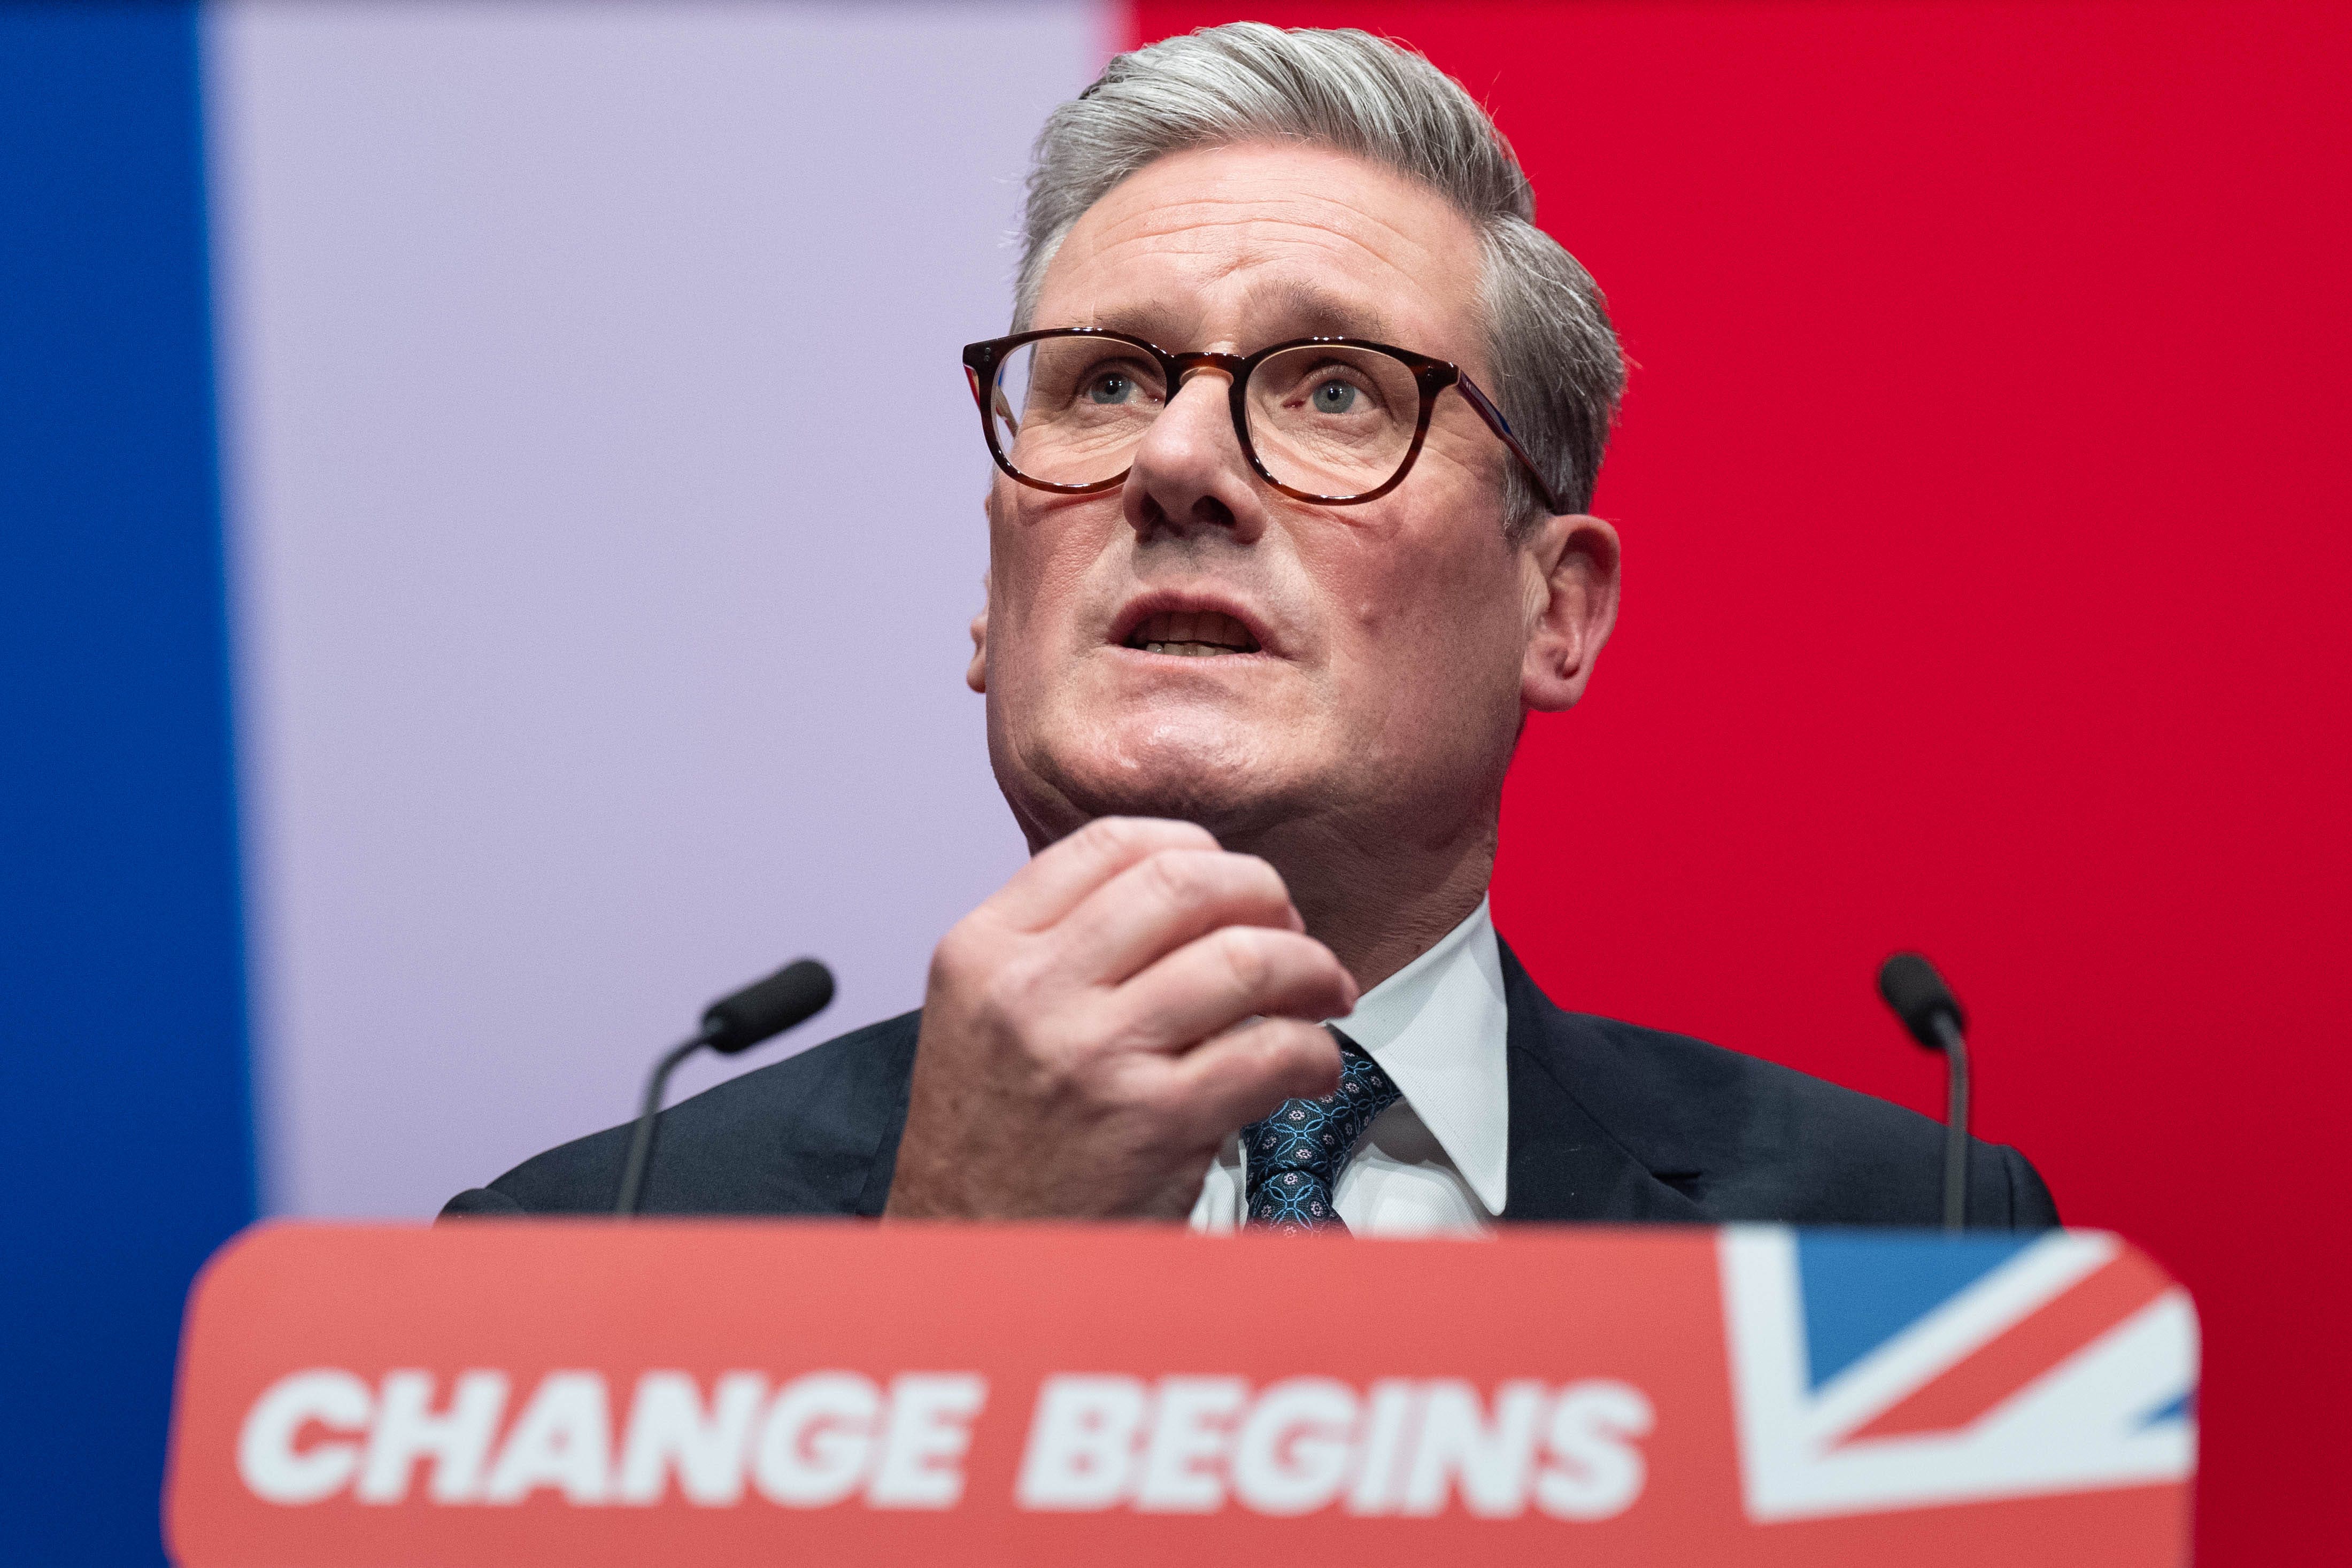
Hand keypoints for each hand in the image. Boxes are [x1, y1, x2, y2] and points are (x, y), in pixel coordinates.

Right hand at [882, 817, 1355, 1219]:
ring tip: (1320, 994)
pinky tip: (1309, 1068)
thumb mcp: (984, 1014)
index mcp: (986, 949)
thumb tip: (1186, 889)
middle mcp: (1033, 990)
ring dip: (1309, 968)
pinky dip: (1315, 1053)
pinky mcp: (1154, 1123)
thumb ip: (1061, 945)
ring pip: (1243, 958)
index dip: (1197, 851)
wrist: (971, 1260)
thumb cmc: (990, 1146)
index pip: (1113, 842)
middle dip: (1265, 897)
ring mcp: (1093, 1054)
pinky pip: (1271, 1052)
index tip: (1230, 887)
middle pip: (1186, 882)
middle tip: (1290, 933)